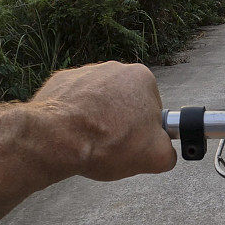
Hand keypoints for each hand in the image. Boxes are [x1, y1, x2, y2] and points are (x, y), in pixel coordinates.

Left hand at [30, 61, 176, 180]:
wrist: (56, 139)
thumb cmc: (107, 142)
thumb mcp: (156, 156)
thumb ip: (168, 152)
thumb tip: (164, 153)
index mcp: (142, 77)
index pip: (151, 107)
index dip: (144, 129)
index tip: (133, 143)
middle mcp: (114, 68)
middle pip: (124, 101)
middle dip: (120, 121)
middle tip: (111, 145)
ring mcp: (84, 73)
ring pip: (97, 101)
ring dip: (96, 118)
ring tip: (89, 141)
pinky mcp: (59, 82)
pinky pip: (72, 100)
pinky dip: (73, 115)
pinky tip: (71, 133)